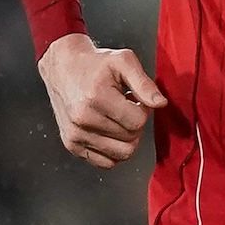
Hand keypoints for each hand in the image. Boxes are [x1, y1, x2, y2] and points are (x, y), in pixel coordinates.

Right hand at [38, 33, 165, 168]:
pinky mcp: (71, 145)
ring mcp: (75, 134)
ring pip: (121, 154)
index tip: (134, 99)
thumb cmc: (95, 63)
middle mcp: (82, 119)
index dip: (142, 110)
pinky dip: (113, 150)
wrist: (62, 67)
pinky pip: (106, 163)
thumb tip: (161, 104)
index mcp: (96, 98)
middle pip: (131, 139)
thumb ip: (144, 84)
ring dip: (125, 138)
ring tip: (116, 118)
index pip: (137, 122)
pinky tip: (108, 130)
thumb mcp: (124, 62)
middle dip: (134, 124)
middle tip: (125, 107)